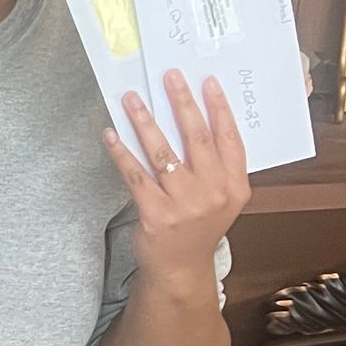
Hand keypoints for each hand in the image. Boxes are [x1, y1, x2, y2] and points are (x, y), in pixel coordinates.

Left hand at [106, 71, 249, 286]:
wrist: (180, 268)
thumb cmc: (198, 227)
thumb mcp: (221, 198)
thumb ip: (216, 165)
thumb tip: (194, 116)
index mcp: (234, 187)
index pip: (229, 139)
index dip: (219, 108)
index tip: (207, 82)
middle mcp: (213, 194)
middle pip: (196, 138)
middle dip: (181, 102)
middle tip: (169, 76)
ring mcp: (184, 205)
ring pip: (162, 152)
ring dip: (144, 121)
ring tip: (132, 99)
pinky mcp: (155, 214)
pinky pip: (135, 174)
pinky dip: (122, 152)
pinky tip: (111, 134)